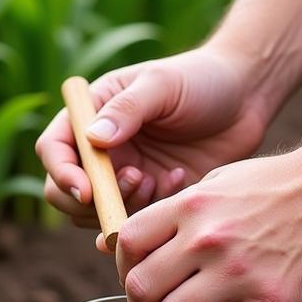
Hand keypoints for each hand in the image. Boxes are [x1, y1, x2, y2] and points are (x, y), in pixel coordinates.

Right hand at [35, 43, 268, 227]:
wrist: (247, 99)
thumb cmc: (201, 79)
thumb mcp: (162, 84)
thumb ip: (127, 110)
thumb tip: (92, 139)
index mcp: (90, 116)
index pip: (54, 149)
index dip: (61, 172)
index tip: (86, 189)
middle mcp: (100, 150)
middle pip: (63, 191)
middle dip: (89, 200)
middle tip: (132, 182)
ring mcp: (123, 177)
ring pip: (96, 213)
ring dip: (122, 206)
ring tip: (156, 178)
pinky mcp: (150, 199)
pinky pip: (134, 222)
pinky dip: (150, 213)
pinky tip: (178, 181)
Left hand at [110, 145, 301, 301]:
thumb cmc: (278, 184)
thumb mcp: (217, 183)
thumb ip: (172, 212)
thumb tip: (113, 243)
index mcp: (190, 207)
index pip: (127, 243)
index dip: (122, 268)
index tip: (136, 281)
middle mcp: (207, 239)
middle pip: (141, 287)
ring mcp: (240, 272)